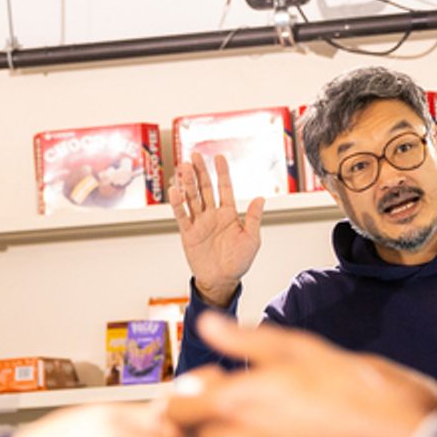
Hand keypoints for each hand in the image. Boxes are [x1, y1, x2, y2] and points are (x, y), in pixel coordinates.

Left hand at [167, 315, 436, 436]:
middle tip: (257, 403)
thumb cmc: (357, 395)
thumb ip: (244, 341)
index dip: (190, 395)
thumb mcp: (299, 350)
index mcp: (233, 405)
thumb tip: (211, 326)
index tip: (213, 386)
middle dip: (217, 420)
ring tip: (274, 431)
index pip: (173, 409)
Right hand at [169, 153, 264, 306]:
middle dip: (200, 172)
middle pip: (205, 188)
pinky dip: (178, 204)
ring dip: (188, 183)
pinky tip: (175, 191)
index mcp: (228, 214)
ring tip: (184, 168)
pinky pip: (182, 215)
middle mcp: (213, 215)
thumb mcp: (252, 239)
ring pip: (192, 198)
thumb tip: (261, 198)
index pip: (224, 188)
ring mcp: (199, 223)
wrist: (222, 280)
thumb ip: (253, 218)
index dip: (222, 173)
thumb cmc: (239, 262)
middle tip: (195, 156)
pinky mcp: (188, 233)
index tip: (219, 157)